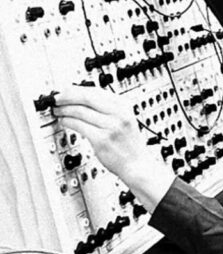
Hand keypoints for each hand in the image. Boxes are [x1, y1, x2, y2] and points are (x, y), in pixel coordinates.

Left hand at [52, 85, 173, 207]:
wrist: (136, 164)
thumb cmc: (128, 143)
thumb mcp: (124, 119)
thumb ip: (107, 108)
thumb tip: (81, 98)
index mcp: (124, 106)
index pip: (96, 91)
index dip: (76, 89)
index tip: (65, 91)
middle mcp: (119, 114)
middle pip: (86, 98)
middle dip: (67, 97)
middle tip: (56, 99)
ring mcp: (111, 127)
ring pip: (80, 111)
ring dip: (64, 110)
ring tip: (57, 111)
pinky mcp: (101, 140)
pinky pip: (78, 125)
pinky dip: (67, 121)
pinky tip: (64, 121)